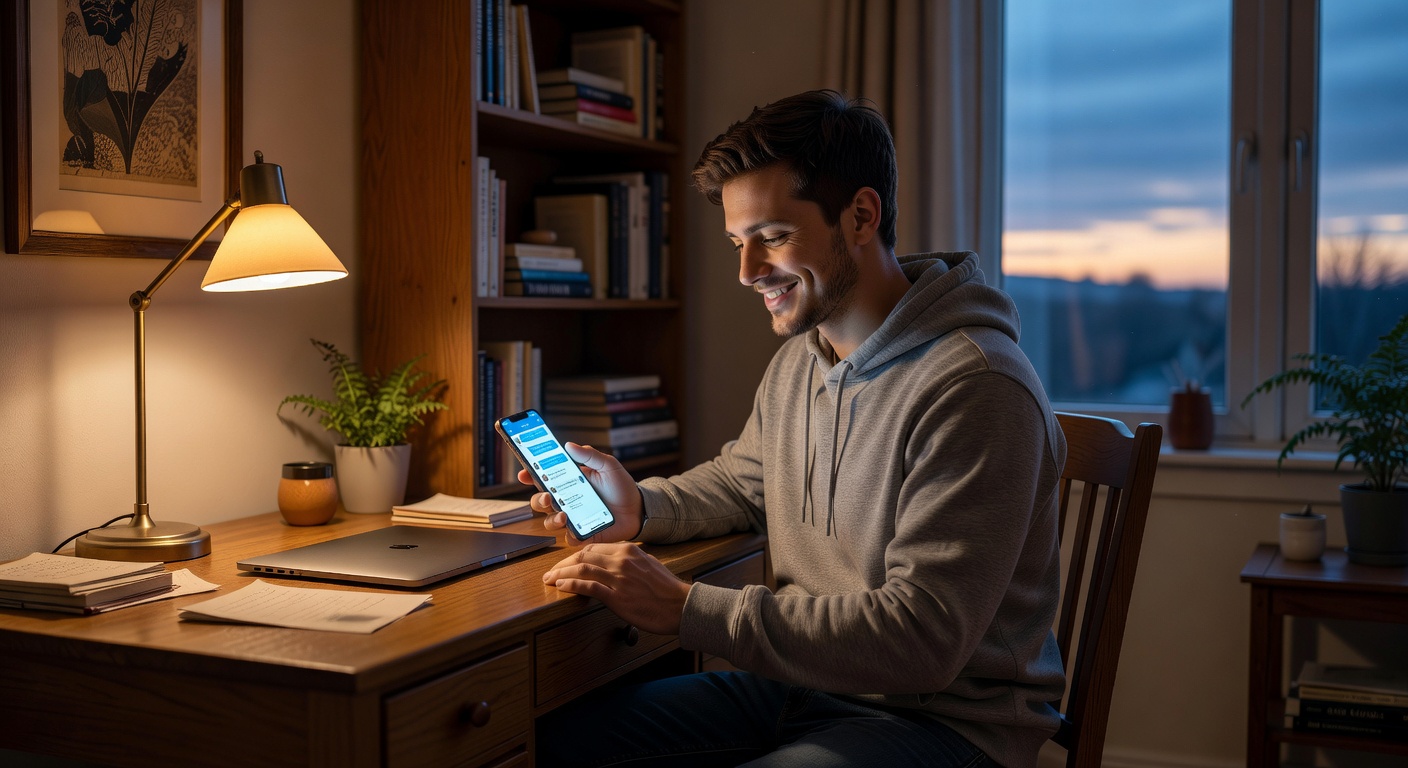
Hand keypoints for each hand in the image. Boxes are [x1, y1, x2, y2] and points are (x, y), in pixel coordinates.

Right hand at [518, 442, 643, 543]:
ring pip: (549, 521)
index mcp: (568, 482)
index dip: (529, 475)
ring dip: (551, 518)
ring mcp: (572, 518)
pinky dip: (568, 535)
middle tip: (547, 496)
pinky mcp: (582, 534)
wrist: (638, 509)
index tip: (524, 473)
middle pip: (539, 501)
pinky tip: (573, 530)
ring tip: (563, 514)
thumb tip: (569, 445)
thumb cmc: (621, 486)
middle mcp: (566, 500)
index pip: (543, 478)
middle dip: (537, 499)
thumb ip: (590, 455)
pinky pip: (568, 538)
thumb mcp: (608, 465)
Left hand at [542, 542, 689, 635]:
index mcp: (628, 550)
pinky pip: (588, 587)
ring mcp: (618, 578)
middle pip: (583, 556)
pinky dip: (571, 585)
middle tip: (550, 571)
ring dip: (561, 573)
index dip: (574, 555)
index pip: (593, 547)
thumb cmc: (667, 589)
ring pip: (582, 569)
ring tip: (550, 579)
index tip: (565, 563)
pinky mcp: (617, 597)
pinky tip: (561, 586)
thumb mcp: (649, 564)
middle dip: (562, 564)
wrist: (680, 606)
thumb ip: (630, 560)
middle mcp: (621, 560)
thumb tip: (614, 561)